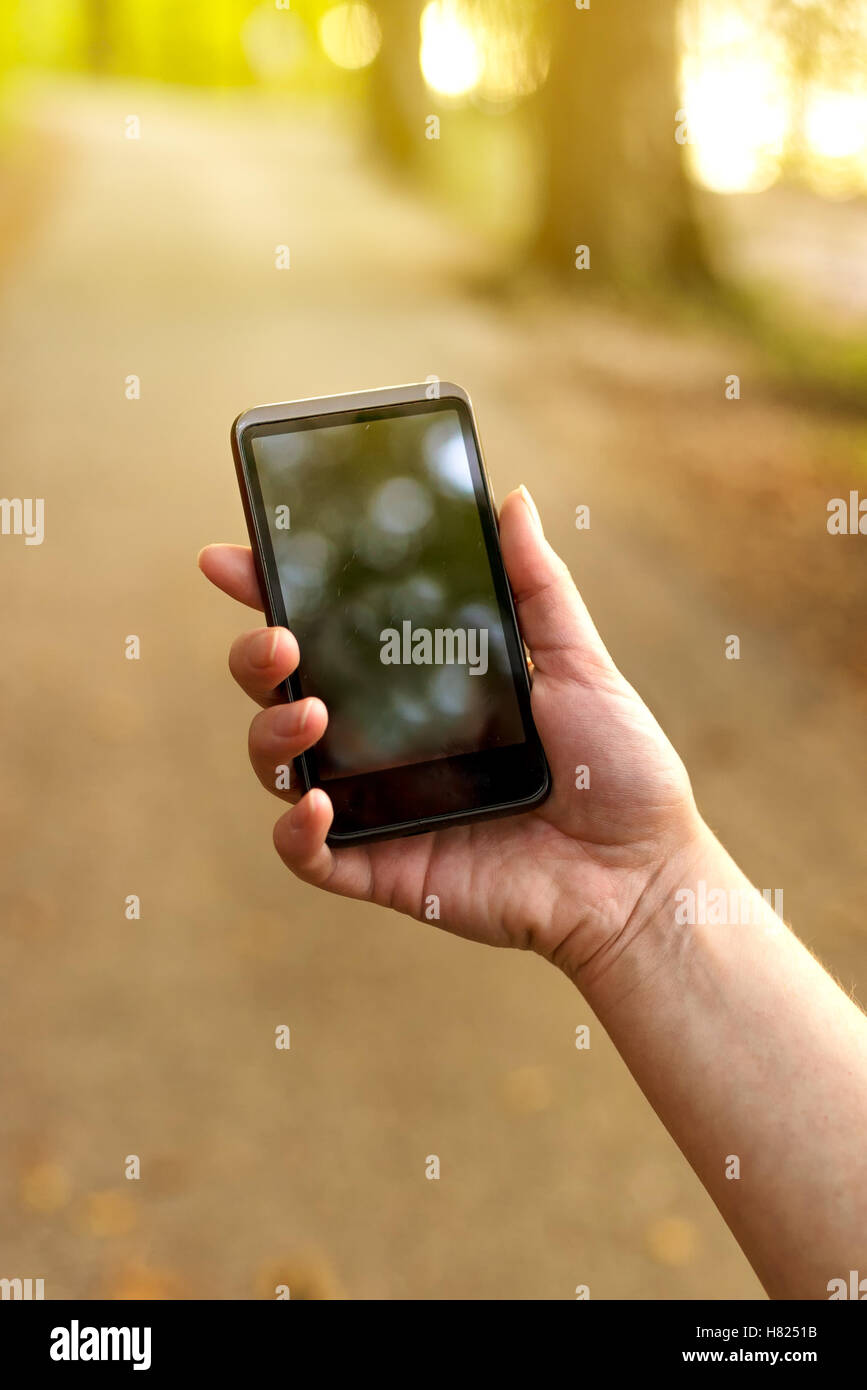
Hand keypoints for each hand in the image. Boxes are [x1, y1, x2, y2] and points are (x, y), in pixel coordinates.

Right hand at [198, 487, 701, 984]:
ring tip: (310, 713)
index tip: (231, 557)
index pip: (329, 631)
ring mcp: (379, 805)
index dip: (270, 592)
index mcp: (418, 687)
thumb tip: (511, 499)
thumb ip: (537, 587)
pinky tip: (316, 804)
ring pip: (281, 767)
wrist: (641, 872)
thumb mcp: (578, 664)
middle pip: (283, 692)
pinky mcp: (386, 867)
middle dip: (255, 658)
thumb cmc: (617, 769)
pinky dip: (296, 832)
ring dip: (270, 735)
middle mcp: (386, 742)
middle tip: (278, 639)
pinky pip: (311, 857)